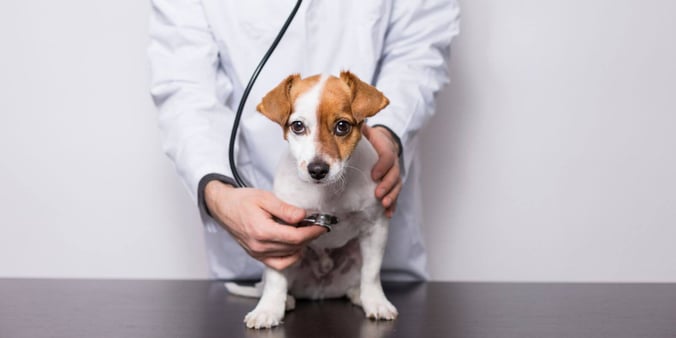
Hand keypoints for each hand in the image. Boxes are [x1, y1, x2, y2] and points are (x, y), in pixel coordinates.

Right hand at [204, 181, 326, 269]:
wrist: (223, 208)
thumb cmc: (242, 200)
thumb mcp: (265, 198)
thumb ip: (285, 209)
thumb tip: (303, 216)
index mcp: (262, 231)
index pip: (296, 237)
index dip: (312, 232)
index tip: (323, 225)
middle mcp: (260, 247)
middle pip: (294, 247)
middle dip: (309, 237)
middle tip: (316, 225)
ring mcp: (258, 254)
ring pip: (289, 257)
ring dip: (301, 246)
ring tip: (304, 232)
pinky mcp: (257, 256)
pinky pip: (279, 263)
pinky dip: (290, 256)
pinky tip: (294, 244)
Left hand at [363, 125, 401, 217]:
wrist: (386, 142)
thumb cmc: (373, 139)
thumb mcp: (367, 131)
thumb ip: (359, 129)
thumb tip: (346, 124)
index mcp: (386, 149)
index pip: (387, 157)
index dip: (382, 166)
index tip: (374, 175)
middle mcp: (393, 163)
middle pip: (394, 174)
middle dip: (387, 185)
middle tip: (377, 193)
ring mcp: (395, 174)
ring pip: (397, 185)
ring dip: (392, 196)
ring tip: (384, 204)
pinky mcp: (394, 184)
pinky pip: (396, 194)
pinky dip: (393, 204)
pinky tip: (389, 213)